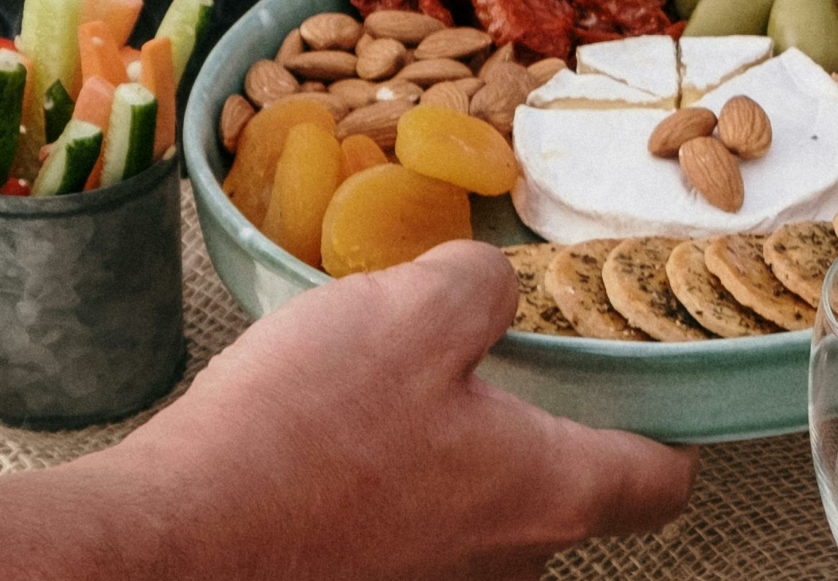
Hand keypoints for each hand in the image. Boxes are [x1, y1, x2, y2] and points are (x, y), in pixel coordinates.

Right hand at [103, 240, 696, 579]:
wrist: (168, 546)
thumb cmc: (298, 439)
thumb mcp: (410, 311)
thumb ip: (482, 284)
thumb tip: (491, 287)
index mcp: (552, 495)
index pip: (664, 478)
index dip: (668, 423)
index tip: (644, 376)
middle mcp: (509, 563)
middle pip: (567, 488)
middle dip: (534, 419)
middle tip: (487, 352)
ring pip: (480, 508)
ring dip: (450, 449)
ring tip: (385, 389)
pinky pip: (406, 531)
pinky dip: (388, 484)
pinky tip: (332, 437)